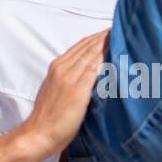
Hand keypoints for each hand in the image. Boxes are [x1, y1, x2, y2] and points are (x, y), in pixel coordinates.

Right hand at [18, 28, 110, 156]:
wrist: (38, 134)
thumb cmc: (48, 118)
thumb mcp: (55, 91)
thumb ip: (68, 81)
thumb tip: (85, 79)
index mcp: (57, 67)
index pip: (80, 46)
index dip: (96, 37)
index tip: (110, 30)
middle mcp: (62, 68)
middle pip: (87, 46)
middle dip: (104, 35)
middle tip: (121, 26)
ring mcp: (69, 78)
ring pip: (91, 53)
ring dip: (107, 42)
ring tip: (123, 34)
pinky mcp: (76, 91)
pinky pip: (94, 69)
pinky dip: (105, 58)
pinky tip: (117, 53)